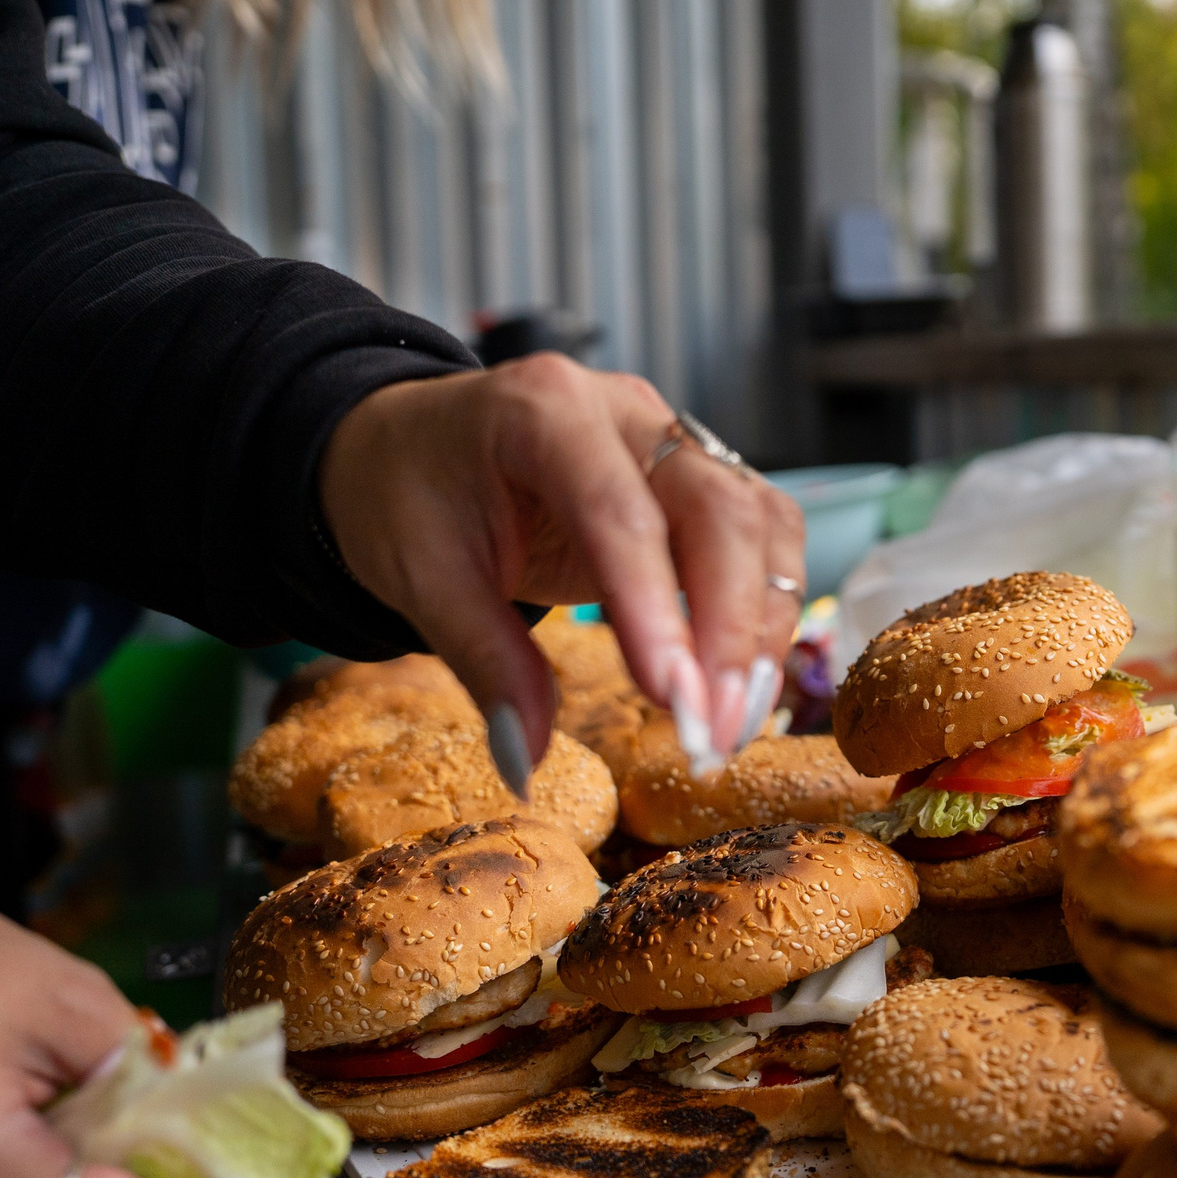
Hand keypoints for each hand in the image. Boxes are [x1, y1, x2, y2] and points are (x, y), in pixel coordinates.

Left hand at [319, 356, 806, 767]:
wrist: (413, 442)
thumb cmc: (411, 495)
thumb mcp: (423, 579)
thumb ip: (487, 665)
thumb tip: (527, 765)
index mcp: (543, 413)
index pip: (621, 515)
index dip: (657, 612)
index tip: (674, 703)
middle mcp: (627, 413)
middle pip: (721, 511)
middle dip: (731, 633)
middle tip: (714, 735)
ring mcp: (676, 438)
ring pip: (761, 524)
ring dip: (761, 631)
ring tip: (732, 726)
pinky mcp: (702, 477)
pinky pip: (763, 538)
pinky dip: (765, 614)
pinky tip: (741, 685)